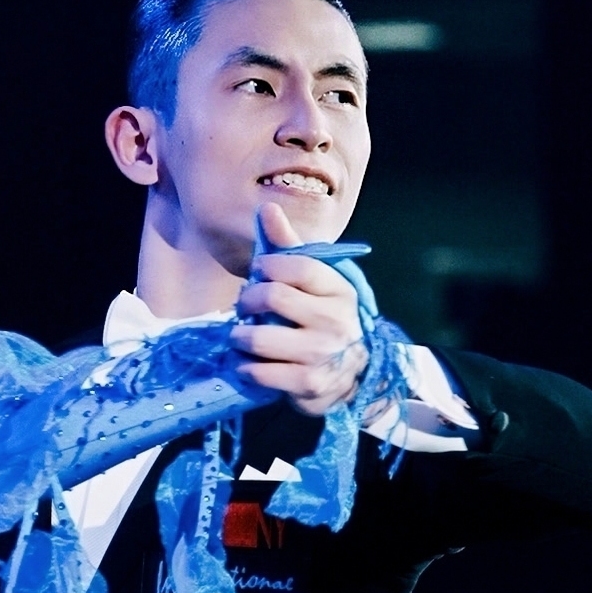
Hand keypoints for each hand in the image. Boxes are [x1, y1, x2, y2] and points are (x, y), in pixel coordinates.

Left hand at [232, 196, 368, 419]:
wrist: (352, 377)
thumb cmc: (323, 321)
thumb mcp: (314, 283)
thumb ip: (288, 247)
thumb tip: (267, 208)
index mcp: (338, 289)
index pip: (297, 265)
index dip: (267, 266)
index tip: (259, 273)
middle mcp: (334, 320)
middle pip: (272, 297)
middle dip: (247, 301)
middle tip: (244, 308)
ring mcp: (321, 354)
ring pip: (258, 337)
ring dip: (239, 337)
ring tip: (241, 337)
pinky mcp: (307, 384)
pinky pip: (257, 372)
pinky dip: (243, 367)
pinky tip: (247, 363)